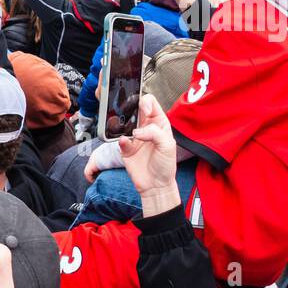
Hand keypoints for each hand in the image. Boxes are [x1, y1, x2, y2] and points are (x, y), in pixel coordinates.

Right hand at [118, 94, 178, 215]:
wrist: (155, 185)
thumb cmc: (165, 165)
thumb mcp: (168, 145)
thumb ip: (154, 133)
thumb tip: (137, 131)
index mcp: (159, 123)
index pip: (150, 103)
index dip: (145, 102)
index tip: (144, 110)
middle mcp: (145, 127)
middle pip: (134, 109)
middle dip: (130, 108)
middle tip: (129, 112)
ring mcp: (134, 137)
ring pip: (124, 122)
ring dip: (123, 123)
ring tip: (127, 130)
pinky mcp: (125, 147)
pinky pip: (119, 139)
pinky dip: (121, 140)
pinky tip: (125, 143)